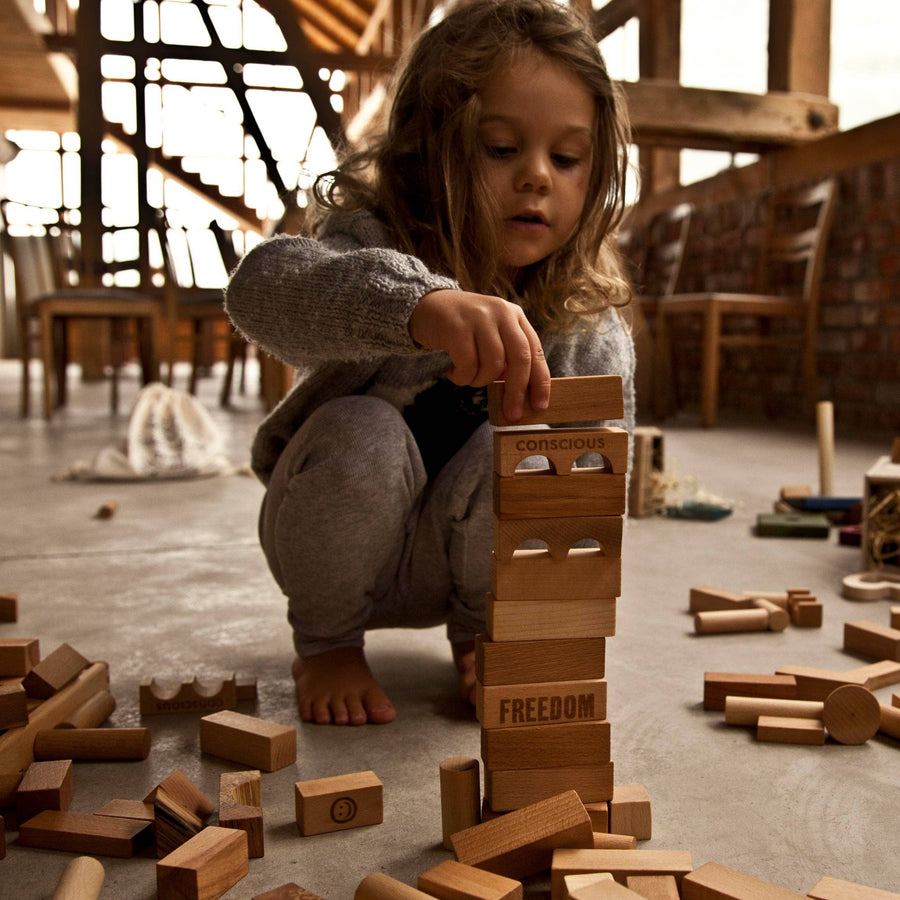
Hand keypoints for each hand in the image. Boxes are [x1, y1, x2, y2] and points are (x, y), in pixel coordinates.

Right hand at [409, 289, 550, 420]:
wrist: (428, 307)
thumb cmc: (464, 330)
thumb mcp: (492, 335)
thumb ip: (507, 357)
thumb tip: (520, 394)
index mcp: (515, 316)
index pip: (535, 351)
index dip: (540, 381)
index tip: (540, 406)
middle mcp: (501, 313)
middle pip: (519, 358)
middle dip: (516, 391)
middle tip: (512, 413)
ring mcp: (479, 317)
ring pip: (493, 364)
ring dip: (481, 381)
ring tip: (469, 378)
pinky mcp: (457, 326)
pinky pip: (467, 364)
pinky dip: (462, 377)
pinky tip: (453, 373)